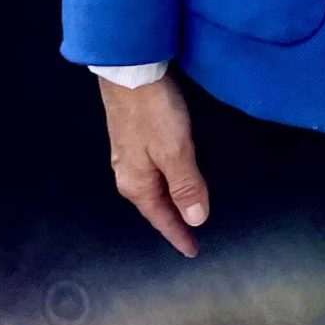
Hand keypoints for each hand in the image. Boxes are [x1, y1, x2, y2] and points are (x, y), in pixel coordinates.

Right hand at [100, 72, 207, 256]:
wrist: (130, 73)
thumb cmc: (154, 113)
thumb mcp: (174, 150)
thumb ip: (185, 184)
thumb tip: (195, 219)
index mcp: (136, 183)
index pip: (161, 218)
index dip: (179, 235)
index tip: (193, 251)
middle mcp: (128, 175)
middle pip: (154, 206)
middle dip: (172, 222)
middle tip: (192, 237)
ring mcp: (129, 157)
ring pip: (153, 190)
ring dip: (169, 203)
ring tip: (186, 214)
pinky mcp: (134, 139)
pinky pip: (153, 173)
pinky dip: (167, 183)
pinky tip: (174, 180)